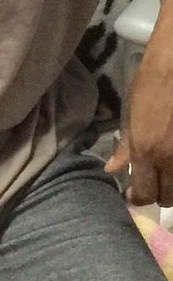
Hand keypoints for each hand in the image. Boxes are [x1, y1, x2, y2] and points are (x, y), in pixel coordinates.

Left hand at [105, 0, 172, 206]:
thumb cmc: (152, 82)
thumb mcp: (132, 113)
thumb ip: (125, 146)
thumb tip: (113, 168)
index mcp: (147, 152)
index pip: (144, 194)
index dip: (138, 197)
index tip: (135, 192)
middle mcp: (171, 160)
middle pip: (168, 198)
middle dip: (159, 193)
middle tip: (153, 180)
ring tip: (166, 167)